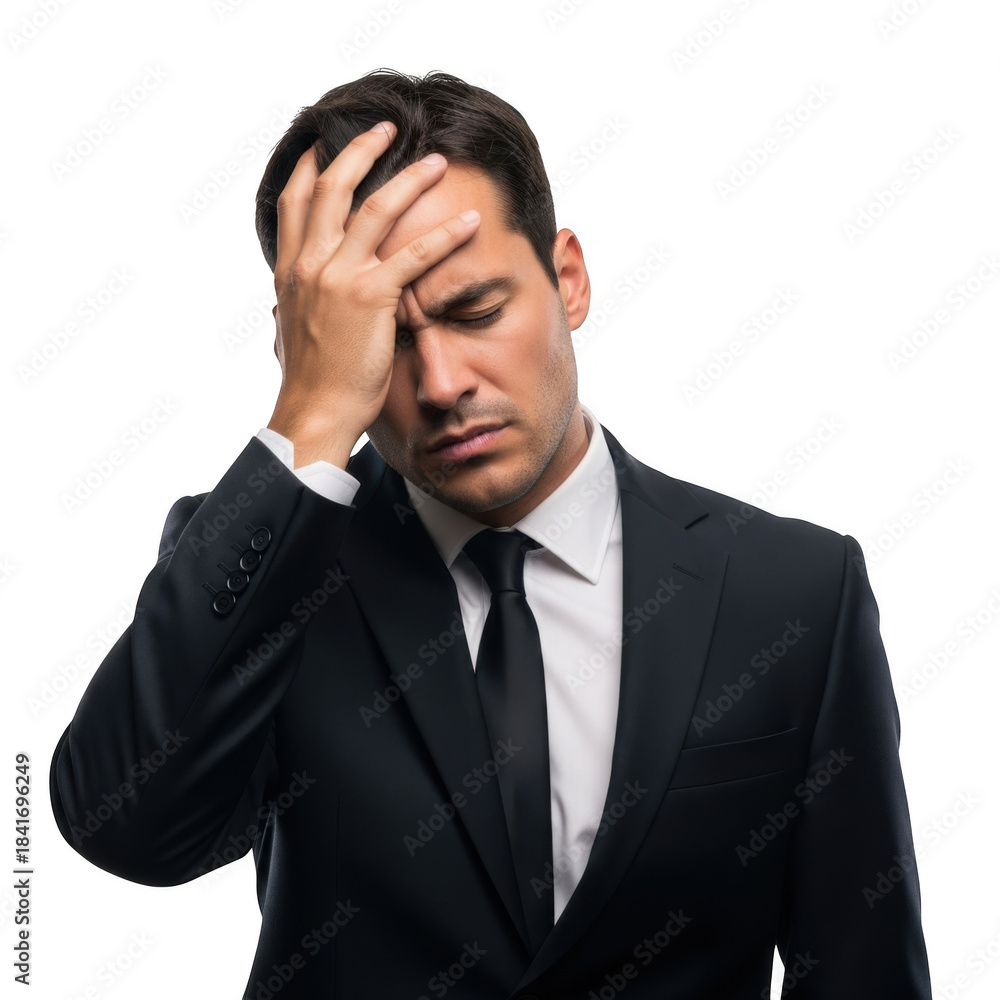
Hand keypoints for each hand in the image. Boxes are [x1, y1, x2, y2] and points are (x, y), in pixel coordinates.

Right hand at [266, 121, 480, 468]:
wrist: (313, 414)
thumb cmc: (309, 383)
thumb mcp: (289, 334)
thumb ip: (291, 309)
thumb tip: (283, 308)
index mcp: (290, 270)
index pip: (296, 201)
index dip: (311, 165)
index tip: (325, 142)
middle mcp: (310, 264)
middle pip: (332, 186)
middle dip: (361, 149)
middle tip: (387, 127)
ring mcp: (338, 277)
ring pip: (375, 207)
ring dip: (410, 178)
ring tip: (437, 161)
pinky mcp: (370, 298)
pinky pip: (414, 255)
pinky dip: (445, 234)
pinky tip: (469, 221)